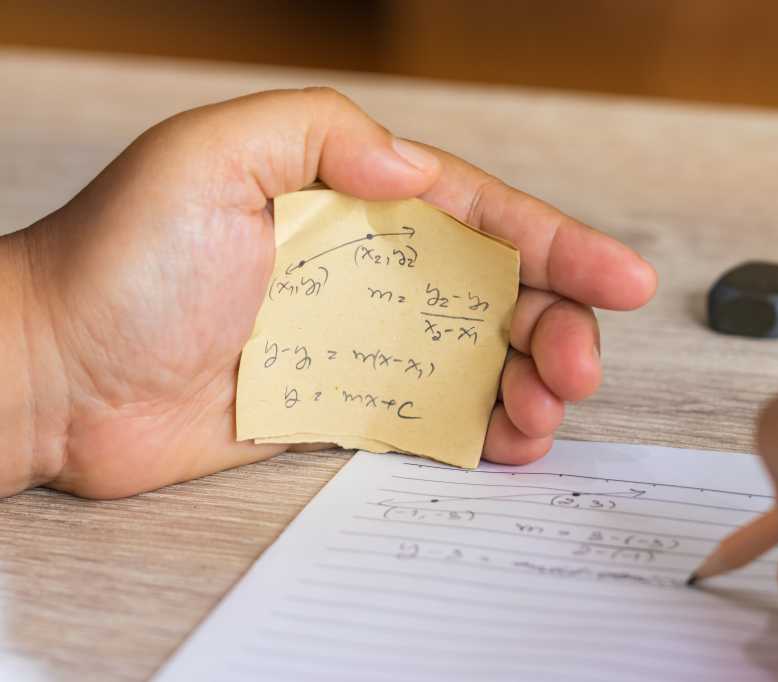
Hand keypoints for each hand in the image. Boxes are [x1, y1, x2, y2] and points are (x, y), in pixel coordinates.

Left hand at [5, 88, 655, 498]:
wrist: (56, 377)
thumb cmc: (119, 261)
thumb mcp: (211, 155)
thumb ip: (321, 133)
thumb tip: (412, 169)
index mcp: (356, 202)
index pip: (481, 216)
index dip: (560, 245)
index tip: (620, 279)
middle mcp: (371, 269)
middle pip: (499, 292)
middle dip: (559, 325)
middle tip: (578, 369)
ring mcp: (363, 340)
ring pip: (480, 356)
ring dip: (532, 381)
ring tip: (545, 411)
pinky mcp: (345, 405)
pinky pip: (435, 414)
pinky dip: (484, 428)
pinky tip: (508, 438)